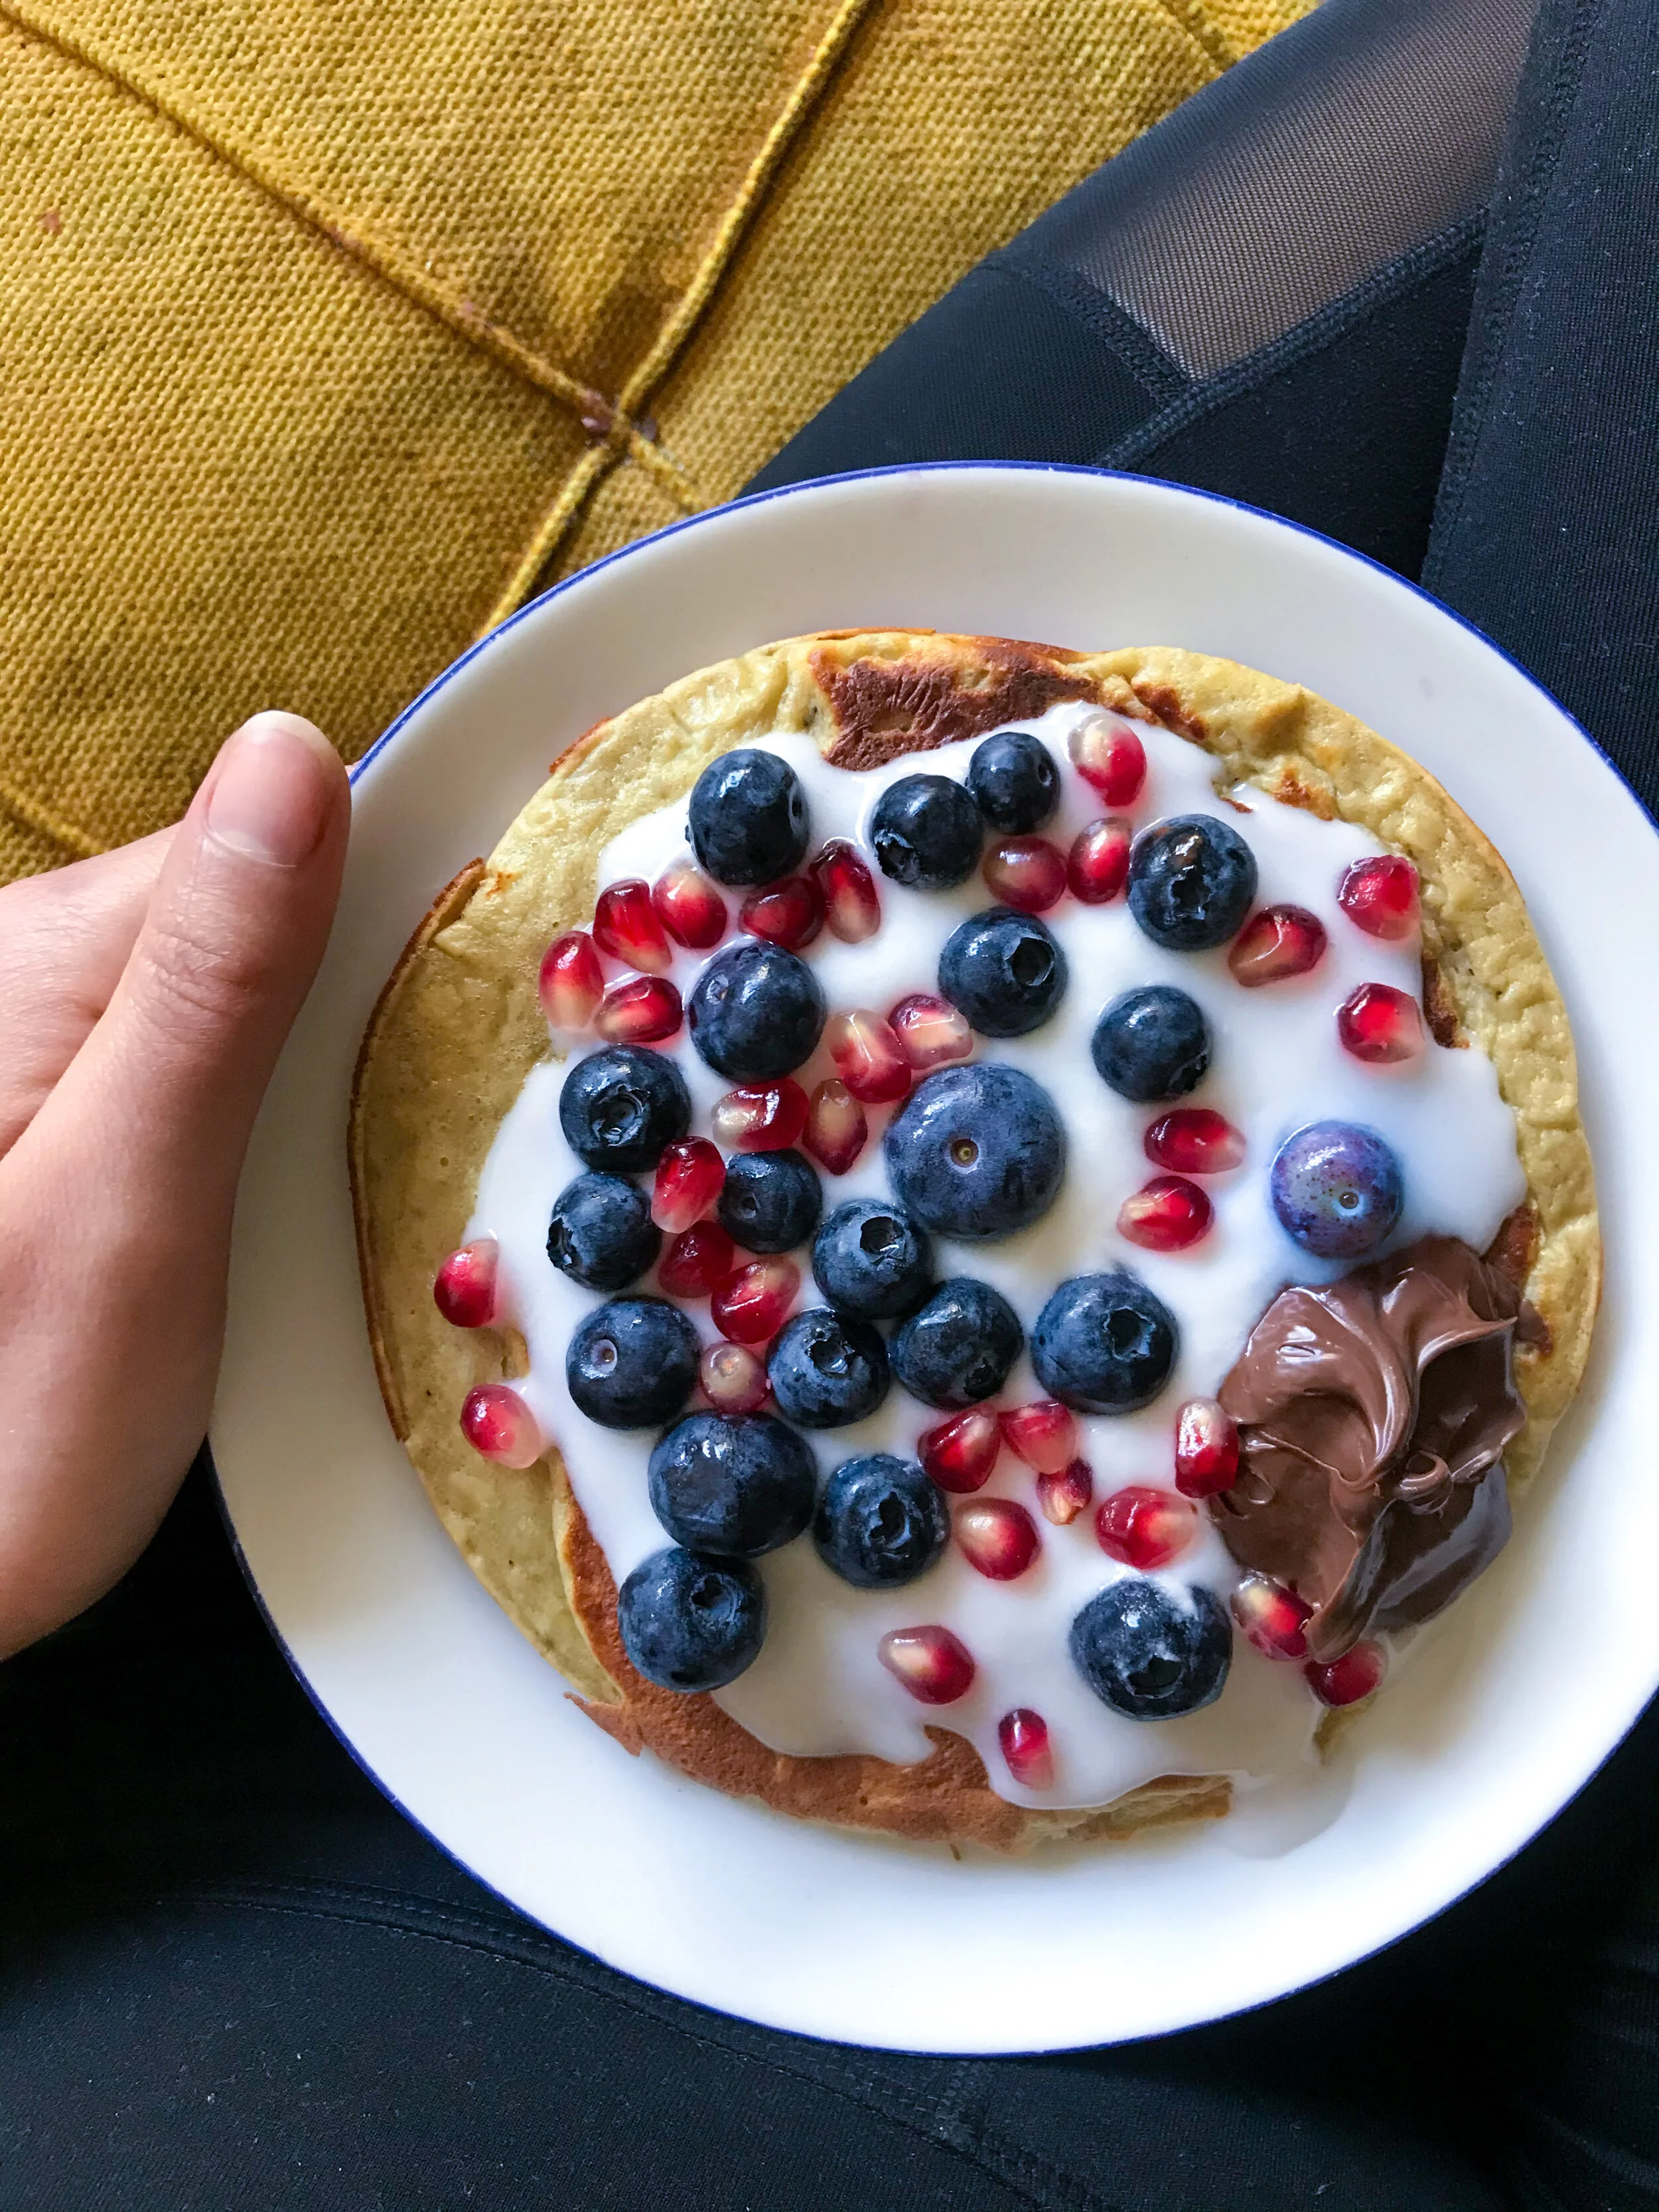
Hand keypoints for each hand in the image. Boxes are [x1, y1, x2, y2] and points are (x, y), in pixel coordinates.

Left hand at [0, 714, 348, 1653]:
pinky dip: (240, 1131)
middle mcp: (23, 967)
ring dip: (298, 1088)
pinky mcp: (38, 1108)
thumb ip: (214, 981)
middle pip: (257, 922)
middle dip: (349, 1022)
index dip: (395, 925)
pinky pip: (183, 1070)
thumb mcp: (125, 1210)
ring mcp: (28, 1040)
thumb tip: (294, 747)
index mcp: (43, 955)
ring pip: (229, 1002)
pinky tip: (243, 1222)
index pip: (272, 851)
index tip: (481, 1041)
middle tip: (384, 1173)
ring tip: (308, 1217)